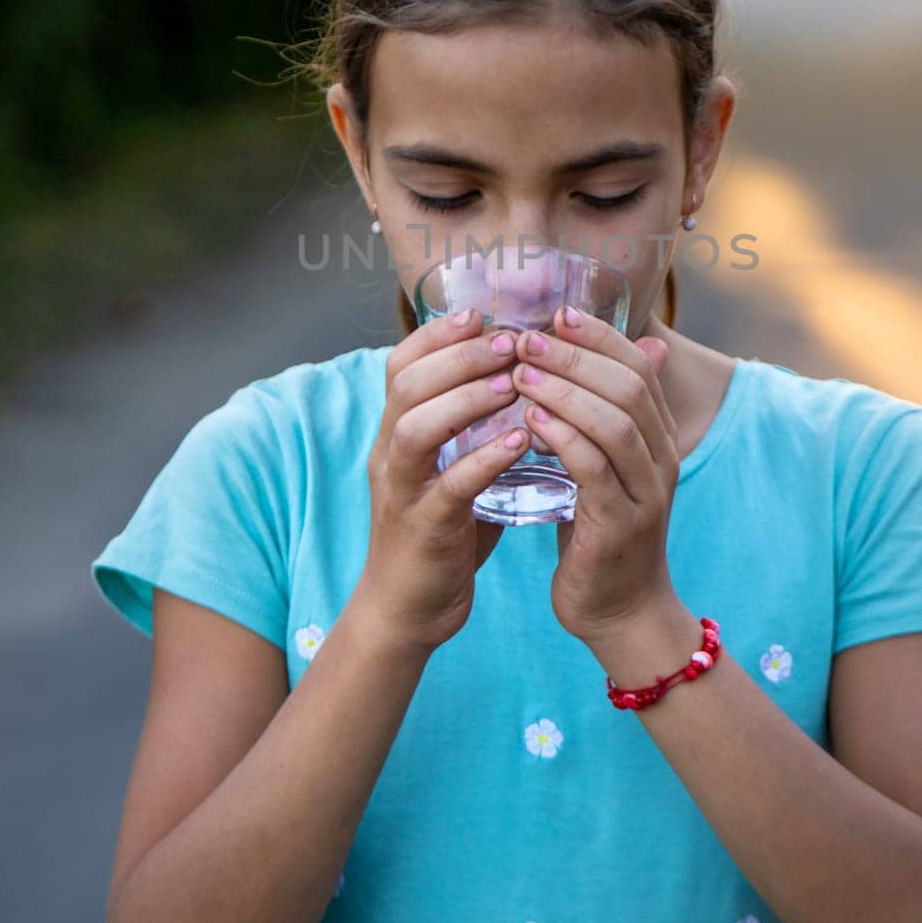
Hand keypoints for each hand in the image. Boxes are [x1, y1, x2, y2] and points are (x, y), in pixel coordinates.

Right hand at [358, 307, 530, 652]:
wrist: (408, 609)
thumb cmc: (444, 530)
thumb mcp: (455, 466)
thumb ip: (482, 425)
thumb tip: (531, 377)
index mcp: (397, 430)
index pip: (403, 364)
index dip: (438, 334)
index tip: (482, 313)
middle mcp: (390, 452)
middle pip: (406, 383)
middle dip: (458, 355)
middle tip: (510, 341)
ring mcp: (402, 490)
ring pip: (415, 426)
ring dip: (466, 398)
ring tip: (514, 382)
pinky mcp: (422, 529)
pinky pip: (448, 486)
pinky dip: (482, 458)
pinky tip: (519, 441)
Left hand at [510, 306, 681, 643]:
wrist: (619, 613)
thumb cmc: (600, 533)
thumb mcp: (605, 467)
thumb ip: (598, 417)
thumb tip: (583, 362)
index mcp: (658, 438)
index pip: (640, 367)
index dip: (600, 336)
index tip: (556, 312)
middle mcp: (662, 459)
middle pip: (630, 387)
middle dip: (578, 355)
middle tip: (527, 338)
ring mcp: (646, 494)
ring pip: (616, 424)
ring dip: (566, 391)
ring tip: (521, 372)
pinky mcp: (621, 527)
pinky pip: (595, 470)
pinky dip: (564, 438)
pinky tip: (529, 420)